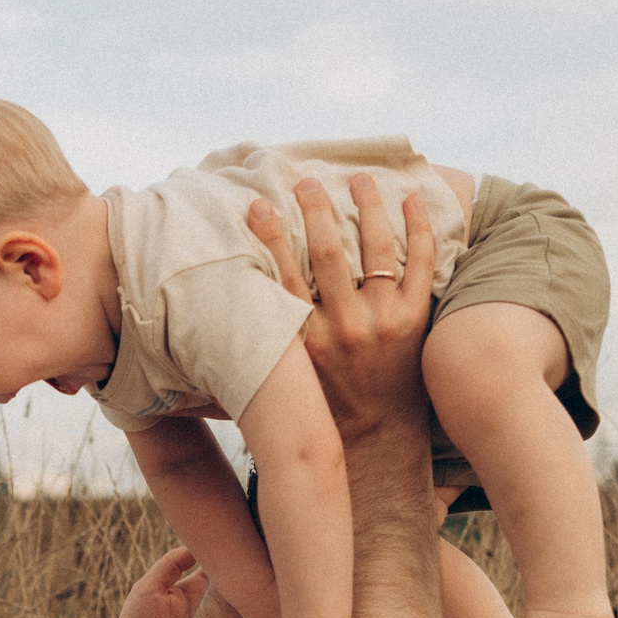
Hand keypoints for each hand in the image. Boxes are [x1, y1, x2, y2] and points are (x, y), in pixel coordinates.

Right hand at [244, 172, 436, 438]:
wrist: (376, 438)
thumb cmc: (322, 404)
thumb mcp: (286, 378)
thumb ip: (261, 346)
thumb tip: (197, 339)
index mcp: (305, 340)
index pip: (283, 275)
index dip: (269, 235)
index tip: (258, 204)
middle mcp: (343, 328)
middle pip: (328, 252)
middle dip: (316, 209)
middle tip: (308, 181)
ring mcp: (382, 321)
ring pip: (376, 249)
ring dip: (367, 206)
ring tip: (359, 179)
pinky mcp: (414, 320)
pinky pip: (419, 263)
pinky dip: (417, 228)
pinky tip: (409, 202)